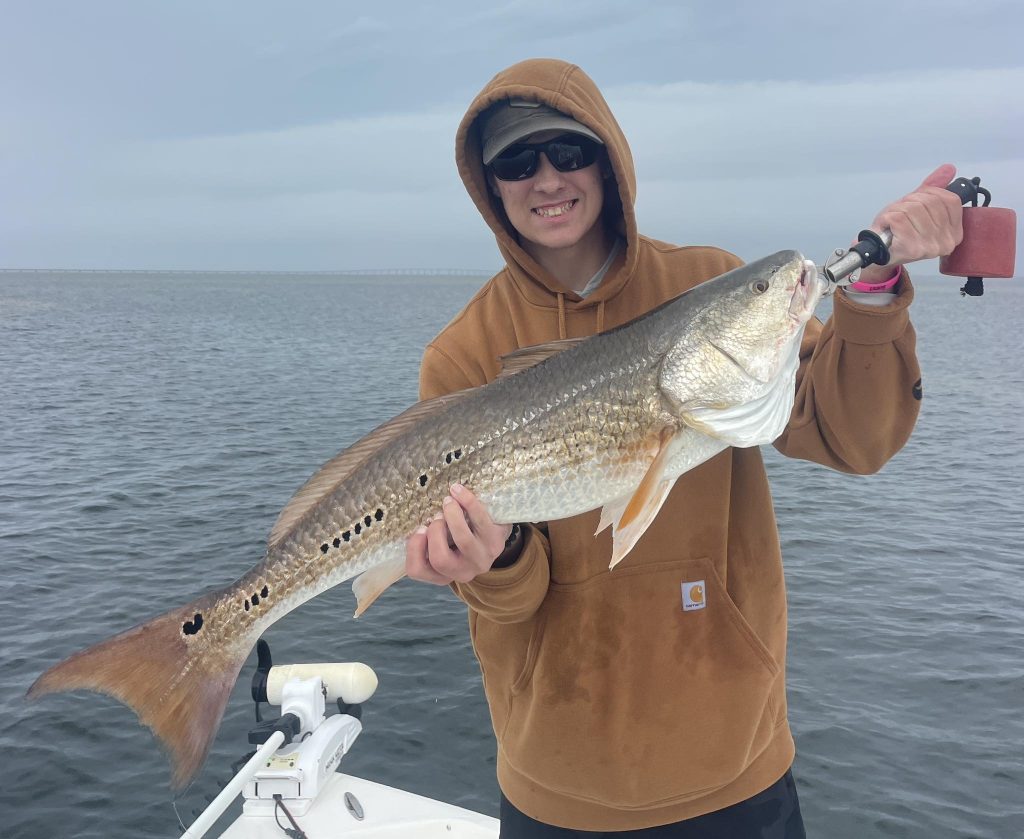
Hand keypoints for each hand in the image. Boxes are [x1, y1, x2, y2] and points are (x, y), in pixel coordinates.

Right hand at [405, 484, 512, 584]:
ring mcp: (481, 559)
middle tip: (437, 515)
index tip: (420, 527)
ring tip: (448, 501)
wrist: (493, 530)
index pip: (416, 570)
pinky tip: (458, 491)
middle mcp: (462, 572)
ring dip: (452, 516)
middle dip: (435, 532)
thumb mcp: (441, 542)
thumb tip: (415, 518)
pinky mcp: (496, 542)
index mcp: (442, 573)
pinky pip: (480, 520)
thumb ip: (427, 537)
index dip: (413, 548)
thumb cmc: (461, 534)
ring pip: (463, 541)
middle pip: (440, 560)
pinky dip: (467, 501)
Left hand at [857, 163, 964, 283]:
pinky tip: (888, 228)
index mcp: (955, 232)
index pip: (950, 199)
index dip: (930, 193)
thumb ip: (934, 188)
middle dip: (910, 202)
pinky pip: (899, 219)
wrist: (880, 253)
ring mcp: (931, 247)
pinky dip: (888, 218)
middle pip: (930, 202)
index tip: (917, 201)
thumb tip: (949, 168)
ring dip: (897, 210)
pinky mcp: (912, 249)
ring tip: (893, 222)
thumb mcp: (918, 206)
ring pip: (913, 209)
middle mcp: (947, 242)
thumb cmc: (900, 230)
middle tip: (901, 215)